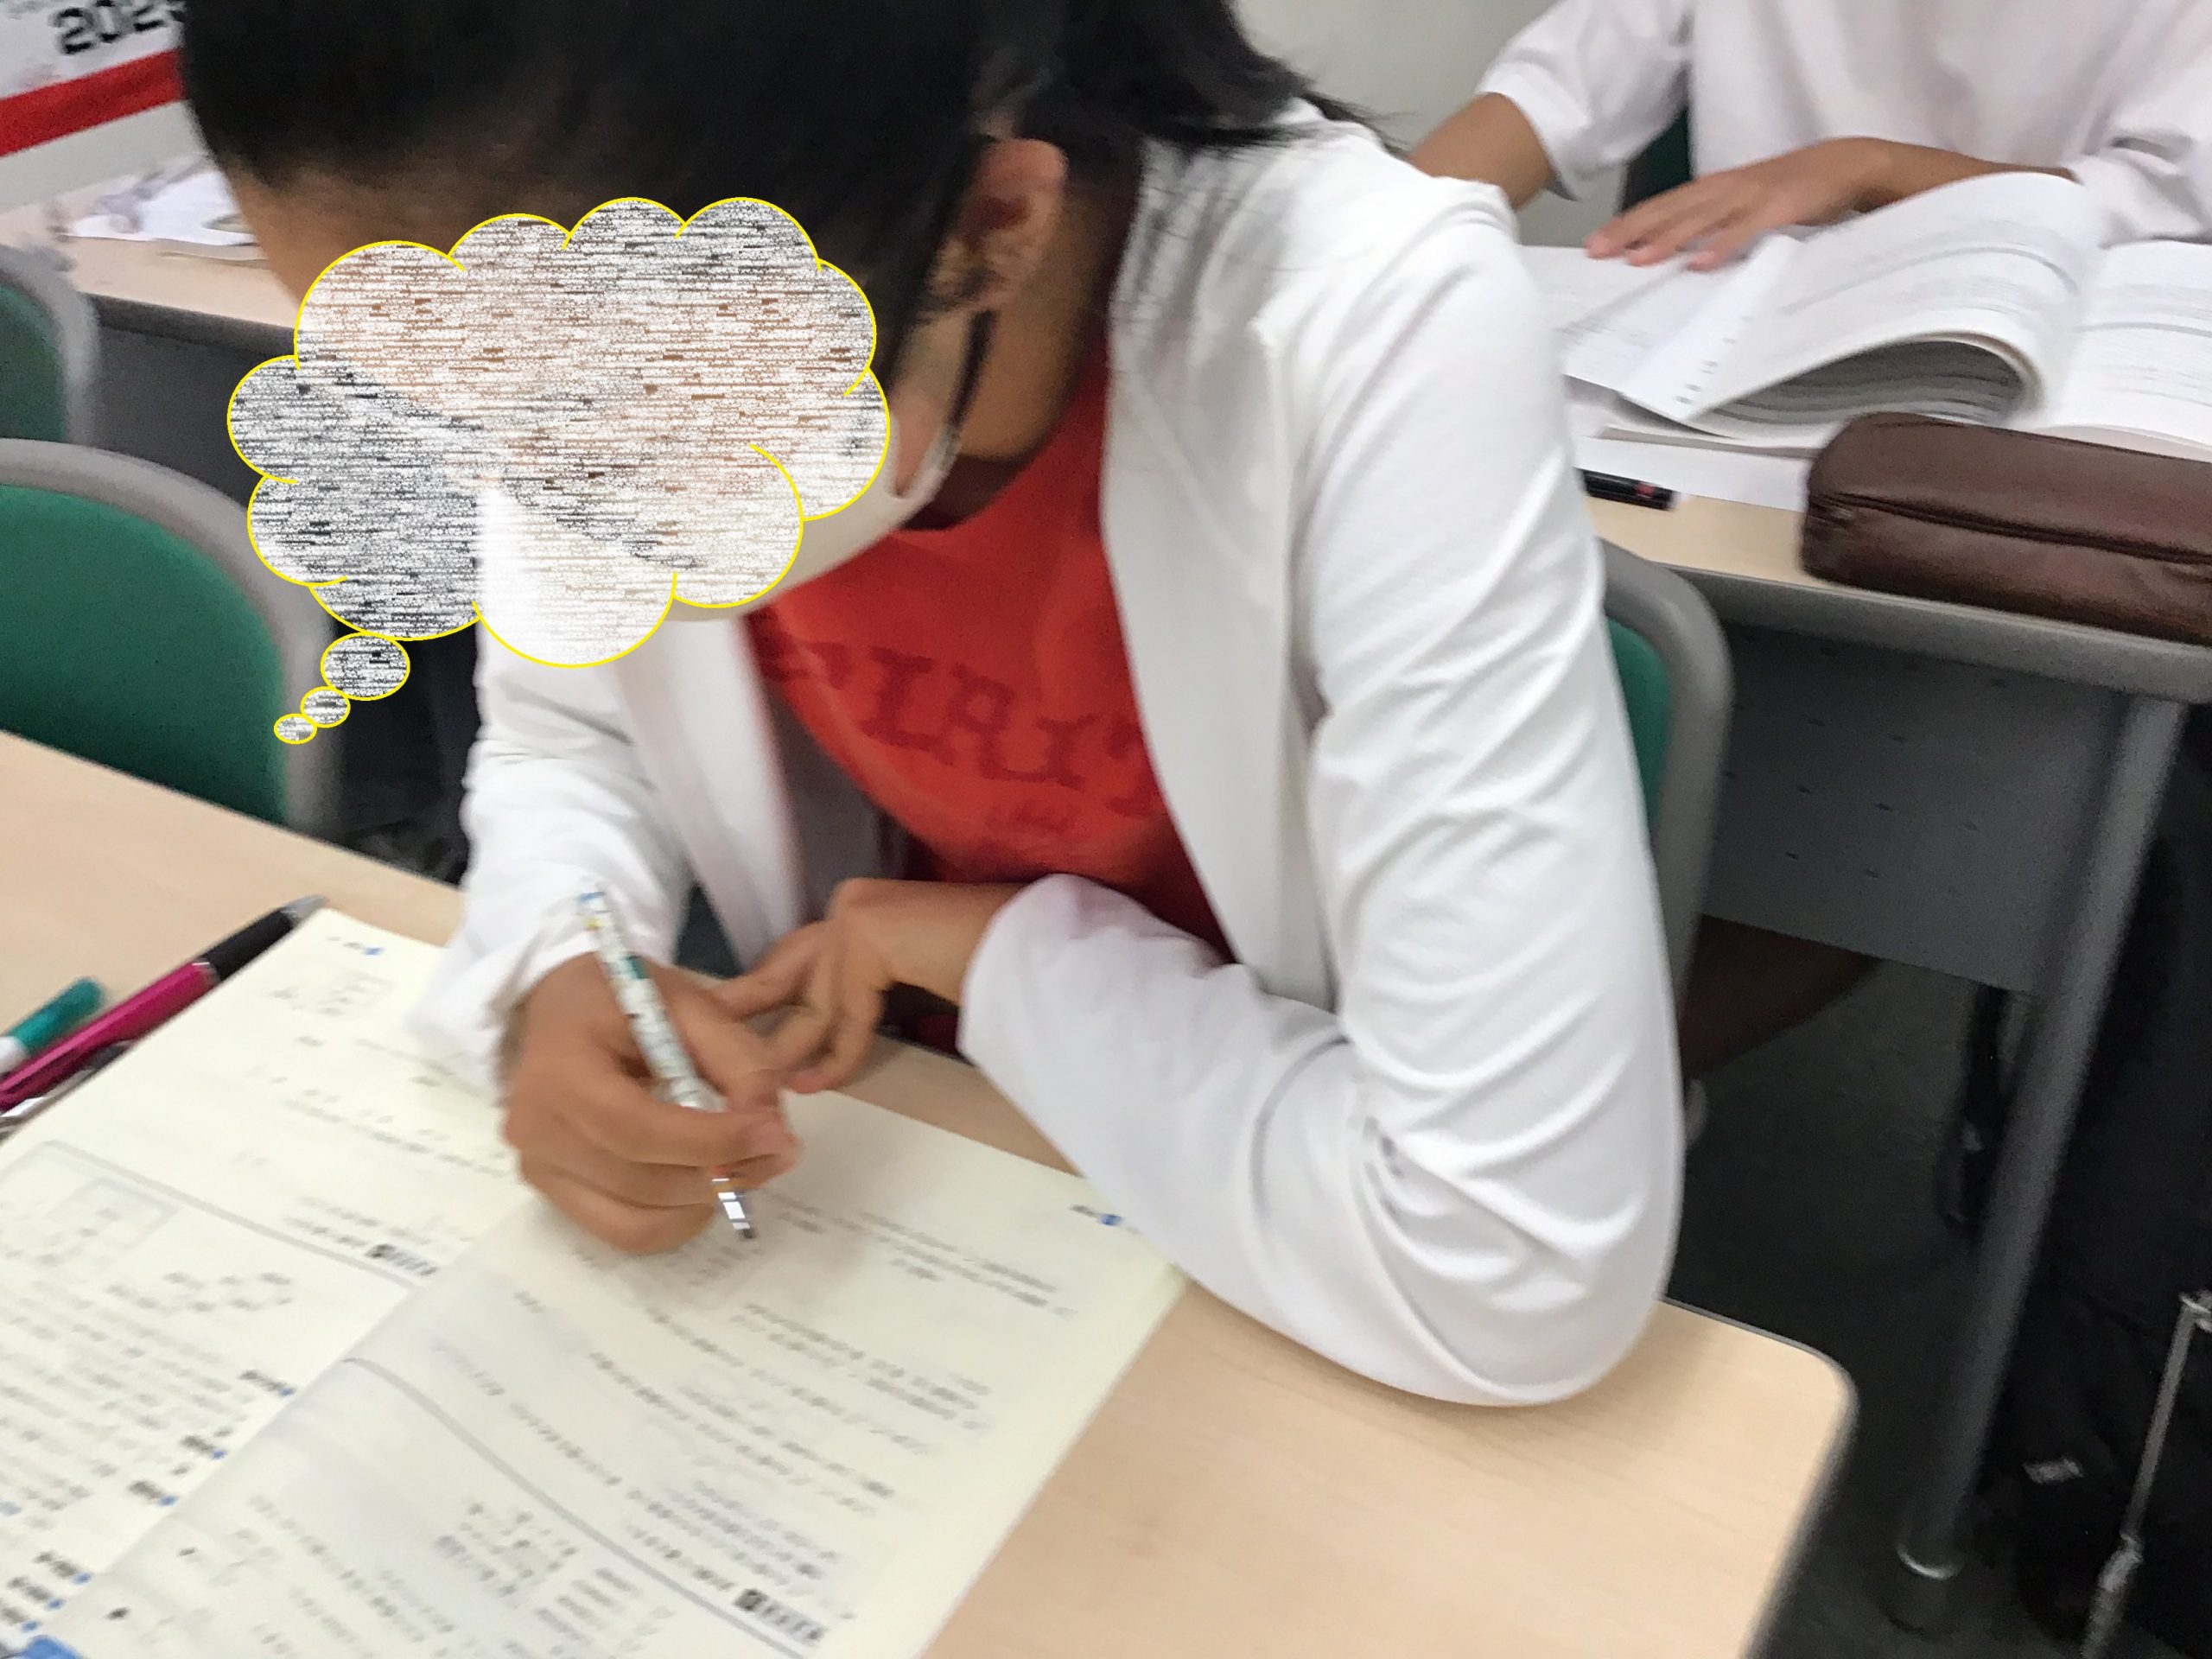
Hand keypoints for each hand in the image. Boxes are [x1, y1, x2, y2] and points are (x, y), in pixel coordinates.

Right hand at [504, 953, 798, 1252]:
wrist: (560, 1003)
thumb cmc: (623, 997)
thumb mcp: (687, 1003)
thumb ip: (735, 1060)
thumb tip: (771, 1127)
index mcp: (560, 1070)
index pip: (636, 1127)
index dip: (711, 1140)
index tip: (776, 1135)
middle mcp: (537, 1130)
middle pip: (642, 1181)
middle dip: (724, 1173)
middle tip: (780, 1151)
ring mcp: (540, 1168)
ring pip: (637, 1221)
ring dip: (706, 1202)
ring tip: (749, 1167)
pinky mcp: (552, 1192)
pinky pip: (624, 1231)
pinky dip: (677, 1220)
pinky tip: (706, 1185)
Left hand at [715, 879, 1020, 1092]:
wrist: (1023, 937)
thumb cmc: (981, 956)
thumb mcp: (907, 974)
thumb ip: (865, 989)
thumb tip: (820, 1040)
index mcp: (858, 905)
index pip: (798, 958)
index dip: (765, 995)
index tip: (733, 1021)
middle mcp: (849, 904)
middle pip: (788, 973)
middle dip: (747, 1011)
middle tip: (707, 1042)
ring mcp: (855, 916)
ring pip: (814, 1001)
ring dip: (792, 1051)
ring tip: (766, 1088)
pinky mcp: (866, 934)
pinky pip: (848, 1013)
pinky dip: (839, 1053)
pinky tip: (819, 1083)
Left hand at [1587, 138, 1895, 270]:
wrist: (1843, 164)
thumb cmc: (1786, 189)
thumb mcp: (1741, 204)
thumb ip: (1710, 223)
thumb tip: (1673, 251)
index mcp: (1712, 189)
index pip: (1661, 207)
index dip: (1627, 224)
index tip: (1594, 245)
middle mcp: (1723, 189)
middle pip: (1669, 210)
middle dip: (1631, 231)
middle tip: (1597, 253)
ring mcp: (1750, 196)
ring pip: (1699, 218)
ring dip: (1667, 239)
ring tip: (1637, 259)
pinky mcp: (1778, 207)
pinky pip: (1745, 229)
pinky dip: (1722, 245)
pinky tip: (1699, 264)